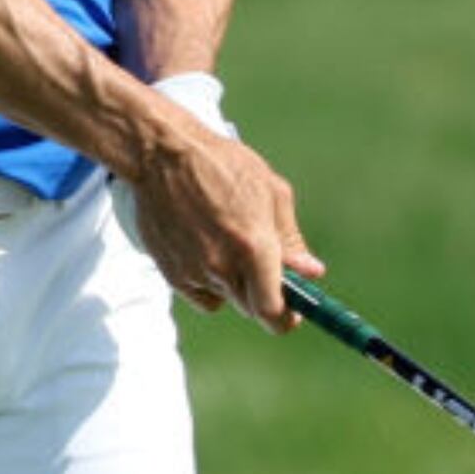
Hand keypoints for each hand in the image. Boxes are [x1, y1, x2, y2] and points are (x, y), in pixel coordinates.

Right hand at [114, 122, 321, 333]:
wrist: (162, 155)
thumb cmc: (223, 165)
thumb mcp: (271, 192)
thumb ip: (290, 239)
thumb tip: (311, 271)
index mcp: (254, 247)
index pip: (272, 310)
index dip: (285, 318)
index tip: (292, 313)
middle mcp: (223, 266)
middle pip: (251, 308)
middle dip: (262, 294)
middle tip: (262, 265)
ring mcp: (193, 272)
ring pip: (225, 298)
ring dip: (233, 282)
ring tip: (226, 239)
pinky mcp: (171, 272)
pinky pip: (198, 292)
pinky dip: (206, 279)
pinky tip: (204, 245)